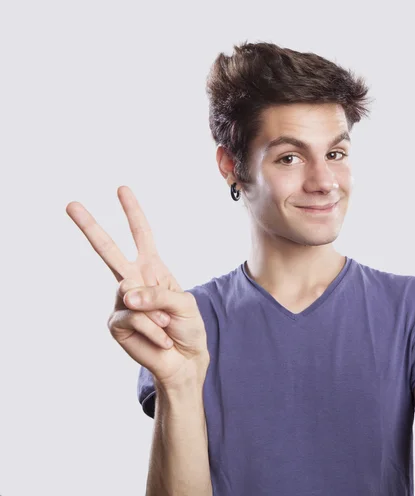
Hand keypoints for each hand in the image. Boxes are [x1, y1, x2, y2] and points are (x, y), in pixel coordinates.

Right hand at [66, 186, 208, 387]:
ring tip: (165, 326)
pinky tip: (160, 338)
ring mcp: (122, 301)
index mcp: (153, 269)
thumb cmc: (187, 328)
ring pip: (129, 293)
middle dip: (90, 227)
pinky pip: (132, 317)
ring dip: (155, 313)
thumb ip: (157, 295)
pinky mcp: (116, 323)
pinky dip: (151, 328)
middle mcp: (133, 281)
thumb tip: (125, 293)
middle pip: (109, 251)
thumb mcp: (183, 304)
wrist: (184, 360)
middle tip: (71, 204)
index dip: (133, 213)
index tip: (122, 189)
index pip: (142, 236)